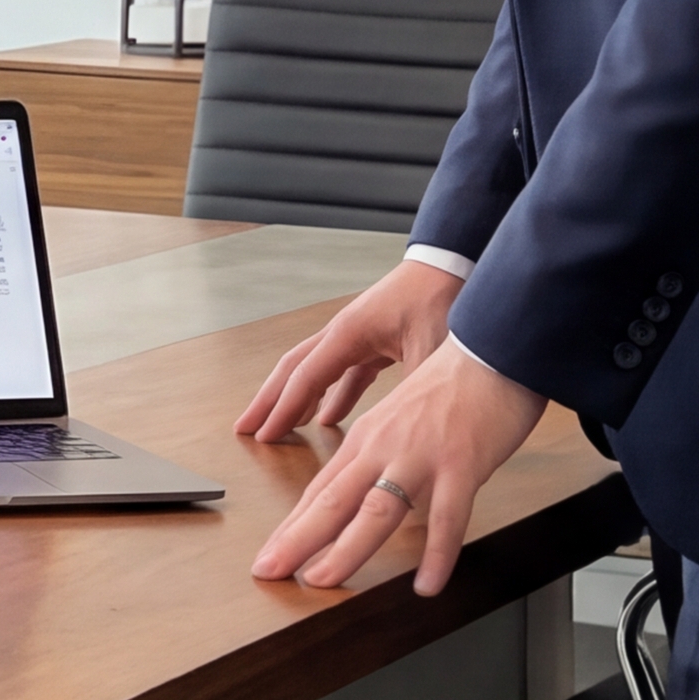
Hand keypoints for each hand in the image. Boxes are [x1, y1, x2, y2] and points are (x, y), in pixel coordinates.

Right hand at [237, 256, 463, 446]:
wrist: (453, 265)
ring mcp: (356, 335)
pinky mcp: (373, 340)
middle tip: (245, 427)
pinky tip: (329, 418)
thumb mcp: (431, 349)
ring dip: (295, 398)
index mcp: (349, 333)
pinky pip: (343, 373)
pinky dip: (332, 395)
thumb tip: (403, 431)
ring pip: (314, 371)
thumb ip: (414, 391)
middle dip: (269, 401)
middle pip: (293, 370)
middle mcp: (343, 332)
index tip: (264, 434)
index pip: (306, 378)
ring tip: (280, 427)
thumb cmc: (441, 297)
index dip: (284, 409)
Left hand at [248, 330, 543, 597]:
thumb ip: (382, 456)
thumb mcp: (402, 420)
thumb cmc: (454, 387)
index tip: (270, 557)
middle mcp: (384, 448)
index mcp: (367, 438)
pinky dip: (437, 554)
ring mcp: (421, 457)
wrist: (494, 347)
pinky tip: (428, 585)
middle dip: (296, 541)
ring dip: (346, 549)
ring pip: (375, 510)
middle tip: (269, 572)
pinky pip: (448, 517)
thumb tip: (365, 495)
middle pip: (331, 501)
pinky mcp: (462, 464)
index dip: (292, 527)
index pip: (320, 491)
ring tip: (323, 582)